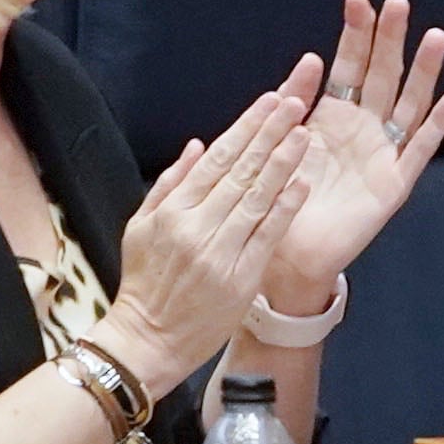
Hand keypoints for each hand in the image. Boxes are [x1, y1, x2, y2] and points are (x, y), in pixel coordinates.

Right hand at [95, 65, 318, 397]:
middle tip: (293, 104)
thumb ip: (169, 183)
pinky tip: (302, 183)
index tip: (268, 101)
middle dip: (269, 134)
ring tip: (303, 134)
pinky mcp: (240, 278)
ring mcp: (220, 252)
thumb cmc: (144, 282)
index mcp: (172, 211)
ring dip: (282, 163)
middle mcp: (197, 226)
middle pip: (240, 171)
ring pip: (256, 198)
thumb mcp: (140, 227)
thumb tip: (198, 145)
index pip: (215, 159)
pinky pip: (267, 236)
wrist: (148, 341)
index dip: (245, 128)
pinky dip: (285, 208)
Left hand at [267, 0, 443, 306]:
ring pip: (408, 104)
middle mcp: (363, 130)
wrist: (286, 252)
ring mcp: (382, 155)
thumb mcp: (280, 142)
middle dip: (389, 39)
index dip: (354, 34)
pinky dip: (436, 125)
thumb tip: (308, 61)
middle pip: (382, 75)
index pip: (348, 65)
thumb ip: (293, 104)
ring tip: (435, 36)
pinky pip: (418, 151)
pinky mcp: (393, 185)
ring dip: (423, 71)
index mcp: (333, 117)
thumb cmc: (280, 197)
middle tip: (397, 3)